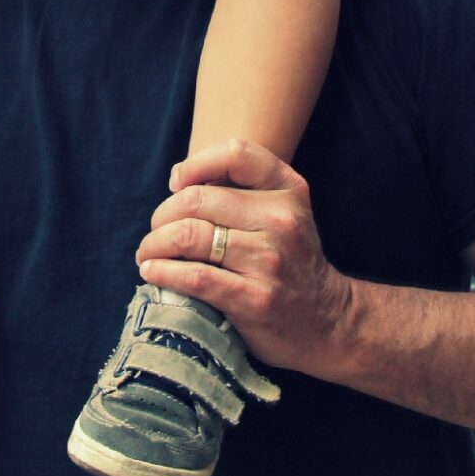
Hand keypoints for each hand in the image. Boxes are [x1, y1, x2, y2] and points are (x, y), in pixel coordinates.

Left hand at [135, 139, 353, 377]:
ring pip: (188, 236)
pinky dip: (161, 271)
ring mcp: (269, 261)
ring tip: (147, 254)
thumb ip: (242, 189)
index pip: (235, 154)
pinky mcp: (255, 299)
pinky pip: (193, 277)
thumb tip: (179, 178)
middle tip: (155, 231)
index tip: (176, 183)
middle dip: (162, 215)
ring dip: (154, 244)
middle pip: (197, 199)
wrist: (327, 320)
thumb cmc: (289, 260)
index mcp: (289, 190)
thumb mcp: (284, 212)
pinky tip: (153, 272)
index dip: (195, 164)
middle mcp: (282, 220)